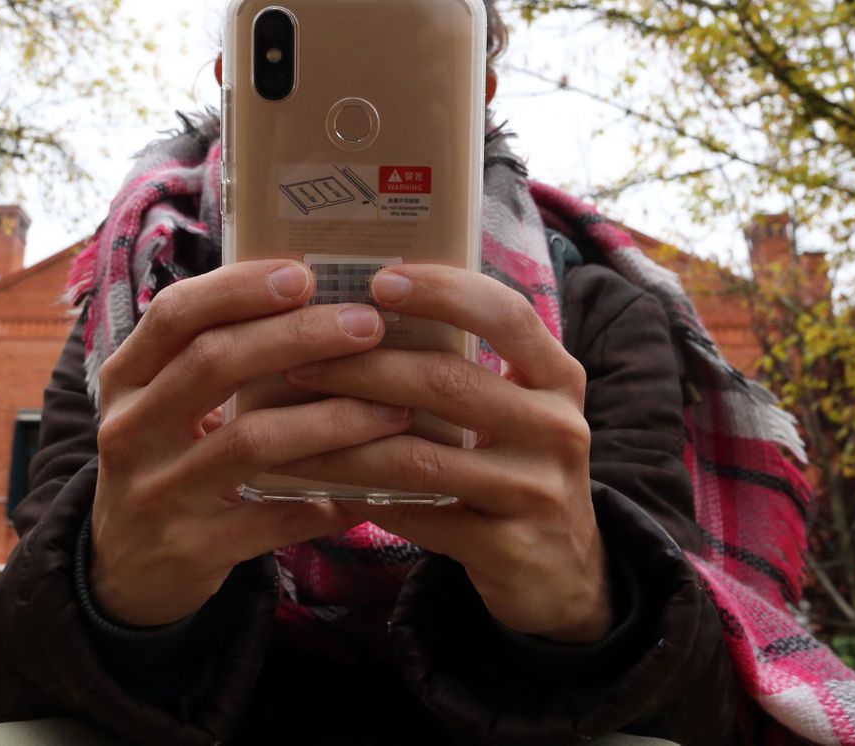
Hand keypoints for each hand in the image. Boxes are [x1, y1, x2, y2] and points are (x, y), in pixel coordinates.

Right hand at [90, 259, 415, 625]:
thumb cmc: (166, 460)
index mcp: (126, 379)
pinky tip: (373, 490)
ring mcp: (156, 492)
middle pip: (214, 363)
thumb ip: (213, 356)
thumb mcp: (163, 404)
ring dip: (331, 420)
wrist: (125, 570)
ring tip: (393, 408)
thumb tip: (311, 294)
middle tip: (367, 326)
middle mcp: (131, 430)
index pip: (174, 314)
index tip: (304, 273)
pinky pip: (273, 518)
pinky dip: (327, 502)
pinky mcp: (190, 548)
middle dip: (298, 337)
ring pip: (251, 441)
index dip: (238, 288)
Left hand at [273, 264, 611, 642]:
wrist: (564, 572)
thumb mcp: (514, 410)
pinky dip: (362, 496)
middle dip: (364, 368)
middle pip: (449, 382)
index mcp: (558, 377)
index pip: (506, 315)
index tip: (377, 281)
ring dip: (345, 439)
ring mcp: (537, 491)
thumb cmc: (515, 468)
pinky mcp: (509, 548)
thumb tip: (360, 315)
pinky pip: (418, 515)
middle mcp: (557, 427)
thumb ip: (464, 367)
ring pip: (422, 457)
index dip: (443, 292)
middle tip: (300, 362)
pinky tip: (319, 483)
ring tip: (291, 427)